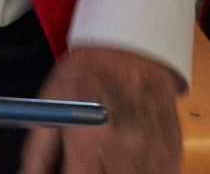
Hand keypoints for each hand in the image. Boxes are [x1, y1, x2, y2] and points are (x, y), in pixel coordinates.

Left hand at [21, 46, 180, 173]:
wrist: (133, 49)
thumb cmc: (90, 72)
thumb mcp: (52, 105)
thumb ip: (38, 150)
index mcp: (91, 142)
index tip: (67, 171)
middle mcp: (125, 153)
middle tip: (84, 166)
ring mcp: (153, 158)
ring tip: (105, 159)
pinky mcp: (171, 158)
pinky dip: (138, 172)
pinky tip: (125, 158)